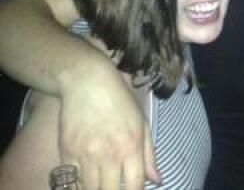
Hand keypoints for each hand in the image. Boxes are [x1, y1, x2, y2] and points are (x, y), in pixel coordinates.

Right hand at [58, 63, 159, 189]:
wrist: (88, 82)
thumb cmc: (120, 101)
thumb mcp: (142, 123)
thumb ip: (149, 155)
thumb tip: (157, 180)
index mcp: (131, 146)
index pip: (135, 186)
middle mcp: (109, 154)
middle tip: (114, 188)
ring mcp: (85, 155)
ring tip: (102, 185)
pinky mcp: (66, 152)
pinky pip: (71, 181)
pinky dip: (77, 185)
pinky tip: (84, 182)